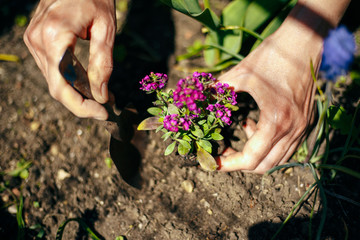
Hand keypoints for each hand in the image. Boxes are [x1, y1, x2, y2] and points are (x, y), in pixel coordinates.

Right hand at [24, 0, 115, 119]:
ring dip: (76, 94)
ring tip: (100, 96)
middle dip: (81, 104)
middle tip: (104, 109)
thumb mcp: (106, 29)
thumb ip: (102, 63)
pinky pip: (52, 70)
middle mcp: (37, 40)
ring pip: (53, 81)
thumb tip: (101, 95)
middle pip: (56, 88)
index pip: (62, 86)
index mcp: (54, 36)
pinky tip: (87, 84)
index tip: (102, 113)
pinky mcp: (36, 40)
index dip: (81, 106)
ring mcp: (33, 40)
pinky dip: (69, 81)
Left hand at [216, 20, 323, 173]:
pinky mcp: (304, 121)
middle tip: (223, 152)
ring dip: (255, 155)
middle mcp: (292, 129)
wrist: (305, 40)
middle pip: (264, 166)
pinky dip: (267, 145)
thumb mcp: (241, 73)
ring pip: (277, 159)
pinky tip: (253, 125)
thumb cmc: (273, 55)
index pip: (250, 159)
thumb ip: (219, 90)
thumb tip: (199, 100)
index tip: (212, 163)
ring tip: (238, 135)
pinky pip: (285, 146)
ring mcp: (301, 127)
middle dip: (240, 163)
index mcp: (275, 121)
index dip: (228, 165)